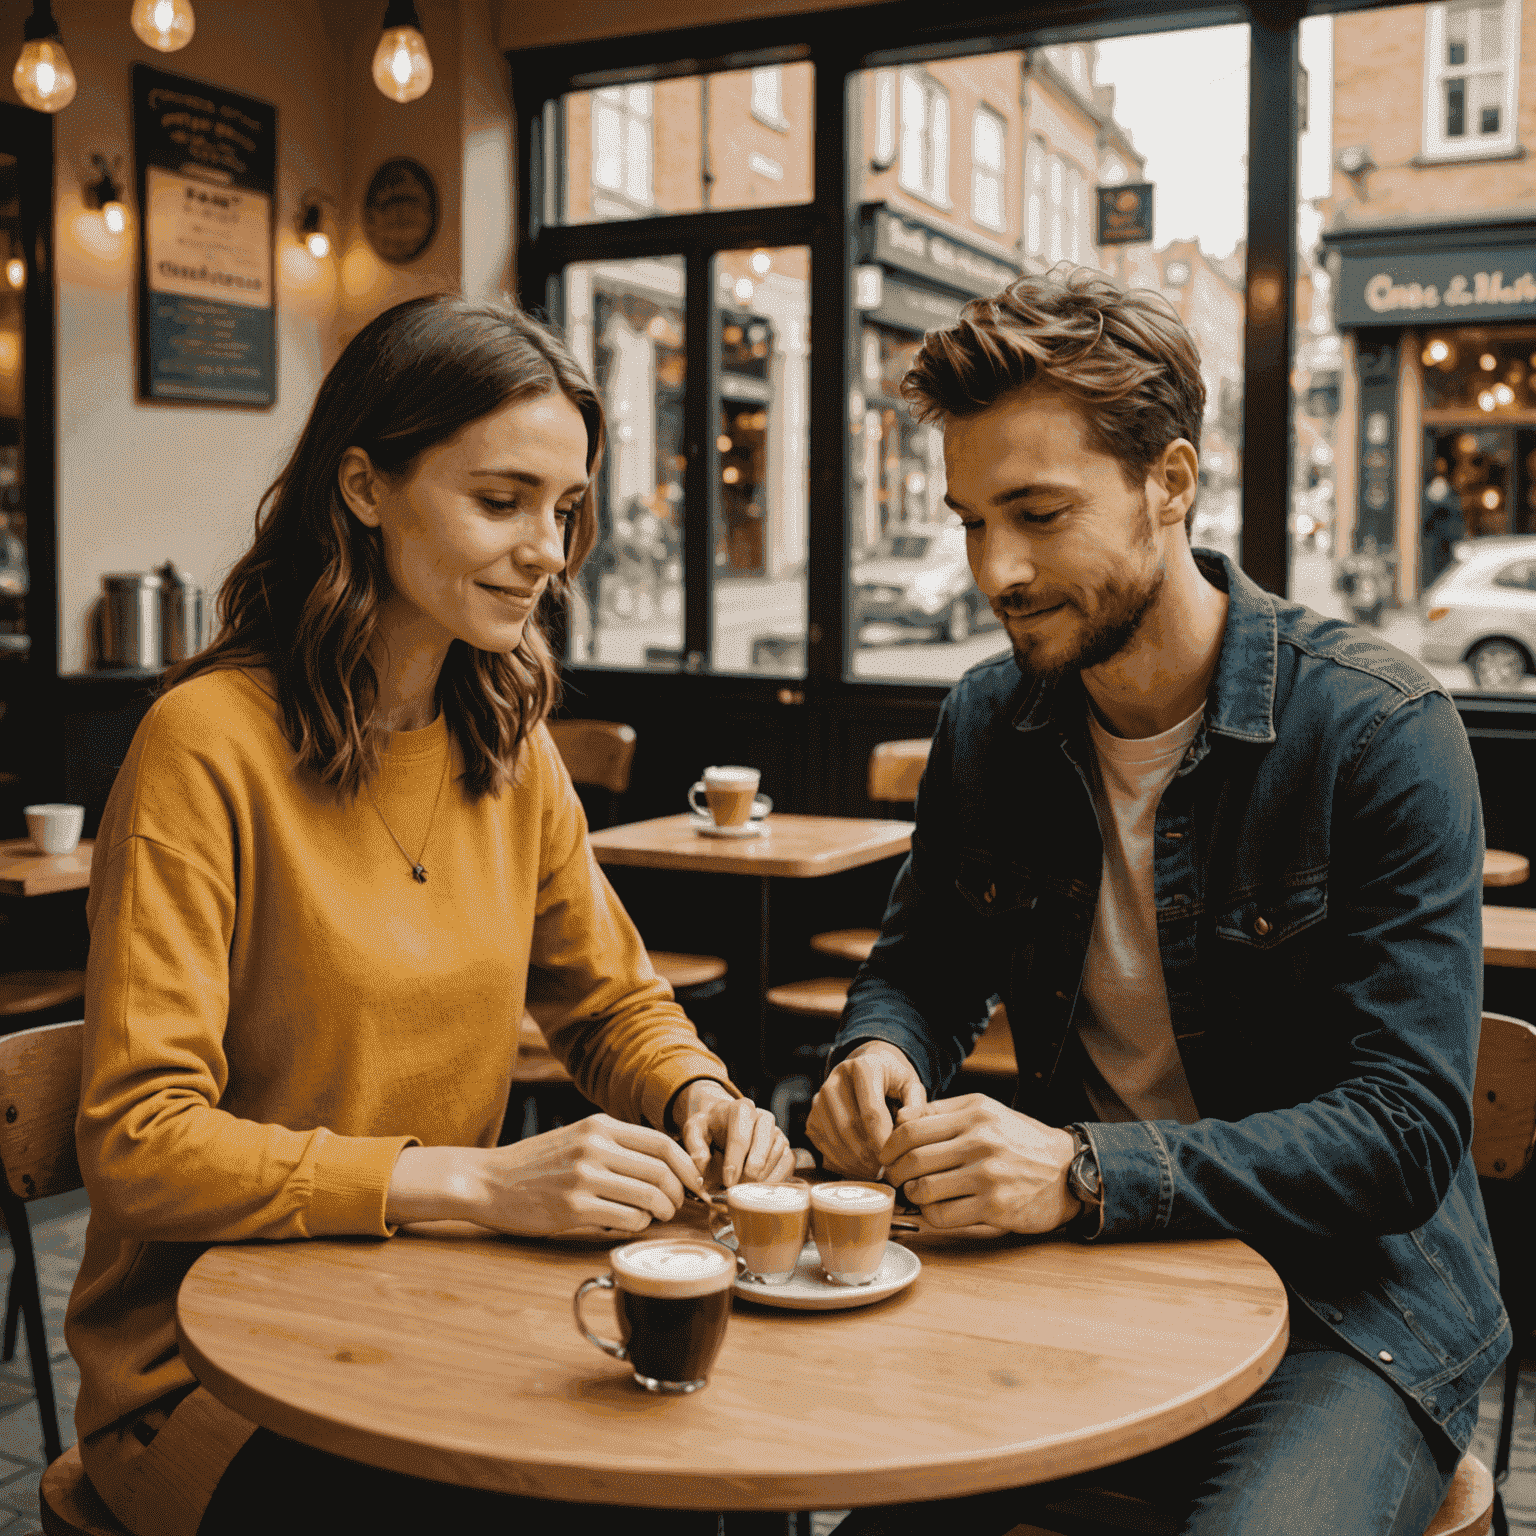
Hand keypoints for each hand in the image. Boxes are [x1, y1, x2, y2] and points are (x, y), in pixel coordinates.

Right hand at [386, 1114, 705, 1235]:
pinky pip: (626, 1218)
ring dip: (662, 1211)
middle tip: (677, 1206)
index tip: (694, 1183)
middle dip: (679, 1193)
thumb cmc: (537, 1164)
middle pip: (662, 1171)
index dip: (687, 1166)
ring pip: (649, 1196)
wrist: (488, 1180)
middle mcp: (595, 1146)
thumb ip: (616, 1145)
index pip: (663, 1143)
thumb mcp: (578, 1137)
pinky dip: (638, 1224)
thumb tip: (666, 1163)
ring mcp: (584, 1177)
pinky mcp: (573, 1208)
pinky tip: (630, 1223)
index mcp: (600, 1126)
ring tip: (658, 1216)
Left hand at [673, 1081, 793, 1185]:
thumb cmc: (710, 1129)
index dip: (735, 1161)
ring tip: (746, 1191)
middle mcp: (763, 1117)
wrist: (724, 1125)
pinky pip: (788, 1163)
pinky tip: (759, 1190)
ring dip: (763, 1177)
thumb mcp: (694, 1131)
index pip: (741, 1136)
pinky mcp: (785, 1146)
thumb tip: (703, 1163)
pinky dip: (776, 1179)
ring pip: (778, 1154)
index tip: (727, 1181)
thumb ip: (694, 1146)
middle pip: (764, 1143)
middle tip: (738, 1189)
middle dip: (751, 1171)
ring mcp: (776, 1132)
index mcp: (741, 1109)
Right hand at [806, 1041, 926, 1179]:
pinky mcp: (812, 1115)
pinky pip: (823, 1145)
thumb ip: (916, 1105)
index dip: (883, 1140)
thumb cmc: (893, 1082)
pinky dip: (841, 1162)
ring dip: (855, 1162)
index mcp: (864, 1067)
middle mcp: (836, 1078)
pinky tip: (859, 1168)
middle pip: (849, 1127)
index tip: (894, 1159)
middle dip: (868, 1155)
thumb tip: (905, 1123)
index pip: (871, 1111)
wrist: (867, 1071)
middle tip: (885, 1170)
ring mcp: (820, 1097)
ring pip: (834, 1139)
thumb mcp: (912, 1086)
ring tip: (874, 1172)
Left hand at [879, 1095, 1078, 1233]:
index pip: (911, 1129)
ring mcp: (988, 1175)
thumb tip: (899, 1120)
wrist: (1068, 1169)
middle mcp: (980, 1141)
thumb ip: (942, 1112)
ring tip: (917, 1194)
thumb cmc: (1019, 1139)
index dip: (889, 1146)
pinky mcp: (996, 1207)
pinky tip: (936, 1210)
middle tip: (895, 1179)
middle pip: (913, 1160)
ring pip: (925, 1190)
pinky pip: (945, 1216)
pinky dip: (931, 1216)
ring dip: (913, 1196)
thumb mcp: (985, 1111)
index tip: (887, 1156)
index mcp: (974, 1114)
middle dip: (896, 1173)